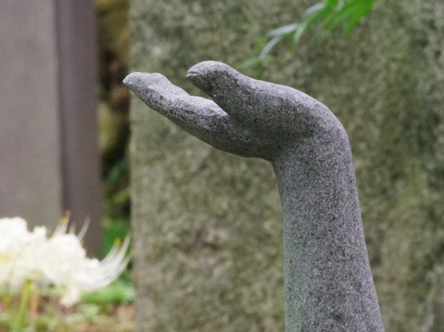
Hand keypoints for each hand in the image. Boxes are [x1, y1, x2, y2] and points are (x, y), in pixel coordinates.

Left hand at [125, 61, 341, 161]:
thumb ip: (223, 83)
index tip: (130, 77)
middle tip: (137, 80)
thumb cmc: (286, 120)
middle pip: (175, 108)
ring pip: (191, 112)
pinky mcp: (242, 130)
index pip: (170, 102)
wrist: (313, 148)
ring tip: (162, 87)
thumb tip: (191, 71)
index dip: (149, 89)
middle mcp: (212, 128)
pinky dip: (197, 103)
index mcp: (208, 120)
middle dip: (156, 93)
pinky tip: (204, 101)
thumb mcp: (253, 96)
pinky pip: (209, 114)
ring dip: (173, 99)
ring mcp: (226, 131)